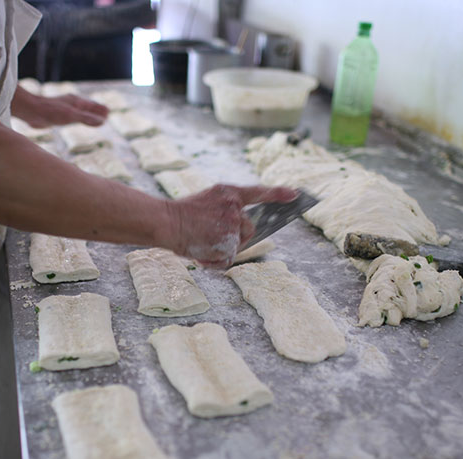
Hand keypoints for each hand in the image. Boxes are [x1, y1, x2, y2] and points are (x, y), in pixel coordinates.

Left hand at [11, 86, 108, 128]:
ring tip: (93, 119)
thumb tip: (102, 121)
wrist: (30, 111)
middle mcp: (71, 104)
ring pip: (79, 111)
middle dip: (96, 111)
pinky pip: (71, 116)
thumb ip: (86, 119)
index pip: (92, 105)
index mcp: (76, 101)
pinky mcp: (56, 115)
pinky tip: (74, 121)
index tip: (108, 113)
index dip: (100, 110)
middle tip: (105, 116)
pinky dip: (78, 119)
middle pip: (87, 107)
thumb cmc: (50, 112)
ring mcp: (64, 109)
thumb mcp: (71, 115)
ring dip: (87, 115)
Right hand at [165, 184, 296, 267]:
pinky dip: (214, 261)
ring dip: (222, 249)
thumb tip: (244, 226)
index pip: (259, 193)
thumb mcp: (209, 200)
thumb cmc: (183, 214)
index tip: (296, 195)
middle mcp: (234, 209)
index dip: (279, 194)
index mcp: (229, 193)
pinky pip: (227, 258)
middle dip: (238, 237)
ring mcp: (231, 227)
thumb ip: (228, 208)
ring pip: (238, 245)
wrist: (166, 222)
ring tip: (202, 242)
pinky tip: (200, 253)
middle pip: (250, 228)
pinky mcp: (227, 244)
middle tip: (215, 237)